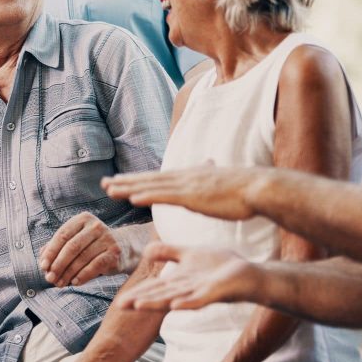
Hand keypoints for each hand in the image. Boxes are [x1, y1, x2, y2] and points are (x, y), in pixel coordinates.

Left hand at [39, 213, 143, 287]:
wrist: (124, 247)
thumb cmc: (92, 245)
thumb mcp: (76, 241)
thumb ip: (58, 247)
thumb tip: (42, 259)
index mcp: (83, 219)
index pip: (62, 235)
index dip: (51, 252)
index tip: (43, 266)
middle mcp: (96, 226)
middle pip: (71, 247)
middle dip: (58, 264)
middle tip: (49, 278)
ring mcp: (107, 238)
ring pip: (82, 258)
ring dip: (68, 273)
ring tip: (59, 284)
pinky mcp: (114, 252)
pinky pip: (95, 266)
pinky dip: (83, 275)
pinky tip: (74, 282)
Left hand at [101, 166, 264, 220]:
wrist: (258, 187)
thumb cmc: (243, 189)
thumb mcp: (221, 179)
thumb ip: (210, 173)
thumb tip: (208, 163)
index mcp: (189, 176)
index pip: (158, 178)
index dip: (138, 179)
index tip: (120, 181)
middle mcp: (184, 178)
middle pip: (149, 180)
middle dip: (125, 181)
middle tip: (103, 183)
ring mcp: (187, 186)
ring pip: (151, 187)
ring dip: (129, 188)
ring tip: (110, 190)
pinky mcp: (192, 196)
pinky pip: (165, 196)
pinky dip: (147, 196)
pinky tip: (133, 198)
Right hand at [118, 243, 260, 311]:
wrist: (249, 273)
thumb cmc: (221, 266)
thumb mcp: (189, 254)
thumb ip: (168, 252)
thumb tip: (146, 250)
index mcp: (180, 282)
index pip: (154, 288)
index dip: (137, 293)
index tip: (119, 301)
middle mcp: (186, 290)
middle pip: (160, 296)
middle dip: (141, 301)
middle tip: (121, 306)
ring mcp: (200, 293)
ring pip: (175, 299)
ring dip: (157, 303)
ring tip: (139, 305)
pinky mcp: (215, 294)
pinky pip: (199, 300)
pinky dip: (187, 303)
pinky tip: (175, 306)